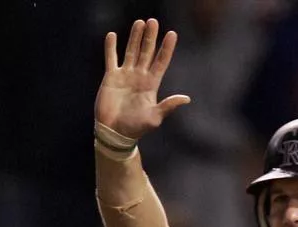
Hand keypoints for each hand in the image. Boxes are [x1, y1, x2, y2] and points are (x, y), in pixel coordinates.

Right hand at [95, 18, 190, 139]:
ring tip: (139, 22)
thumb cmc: (136, 128)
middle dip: (150, 37)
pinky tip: (112, 35)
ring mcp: (125, 76)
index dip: (166, 48)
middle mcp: (139, 77)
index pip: (161, 62)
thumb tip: (187, 98)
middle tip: (153, 22)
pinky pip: (111, 59)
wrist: (115, 133)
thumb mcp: (155, 118)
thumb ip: (168, 106)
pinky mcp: (111, 78)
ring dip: (135, 37)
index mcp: (151, 85)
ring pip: (131, 51)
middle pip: (146, 52)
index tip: (172, 34)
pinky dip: (111, 47)